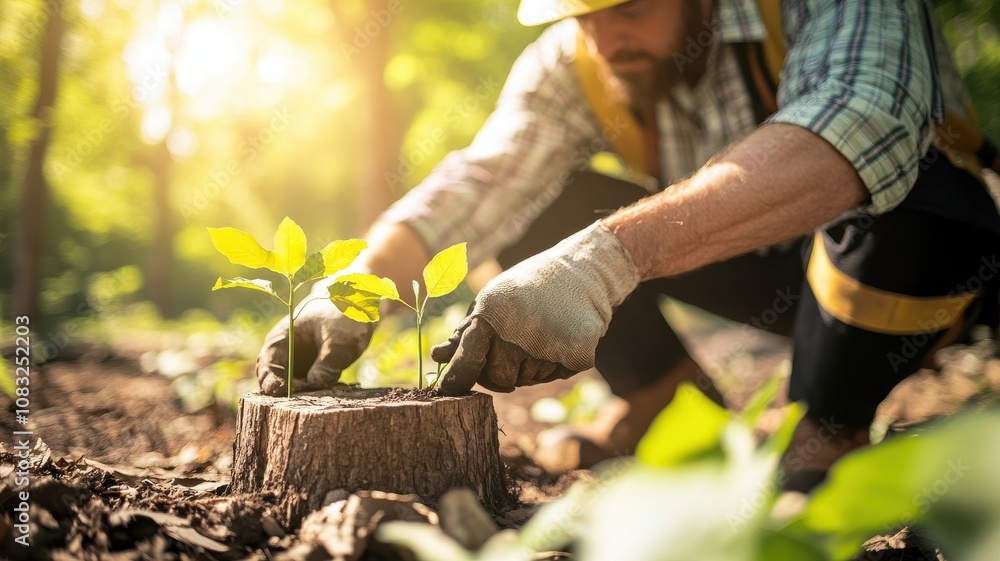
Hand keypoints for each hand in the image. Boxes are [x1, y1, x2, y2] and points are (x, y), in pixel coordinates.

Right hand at [256, 279, 376, 395]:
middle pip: (275, 382)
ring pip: (292, 389)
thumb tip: (314, 385)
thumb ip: (328, 363)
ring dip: (303, 396)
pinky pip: (309, 388)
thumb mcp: (340, 339)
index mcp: (281, 339)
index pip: (267, 365)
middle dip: (286, 394)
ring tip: (321, 395)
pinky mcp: (312, 372)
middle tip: (304, 400)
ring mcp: (298, 364)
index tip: (283, 391)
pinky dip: (316, 394)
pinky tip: (331, 391)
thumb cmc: (344, 315)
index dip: (271, 381)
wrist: (358, 305)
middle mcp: (285, 354)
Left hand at [432, 222, 639, 394]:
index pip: (466, 362)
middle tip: (512, 348)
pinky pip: (556, 376)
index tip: (447, 390)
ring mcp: (548, 347)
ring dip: (530, 366)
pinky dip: (557, 363)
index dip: (455, 380)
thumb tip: (437, 356)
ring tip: (541, 333)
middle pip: (498, 381)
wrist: (583, 269)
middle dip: (500, 372)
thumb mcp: (492, 298)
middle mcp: (517, 334)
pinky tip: (560, 337)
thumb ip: (466, 331)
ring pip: (529, 380)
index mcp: (490, 316)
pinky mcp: (576, 356)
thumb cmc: (529, 286)